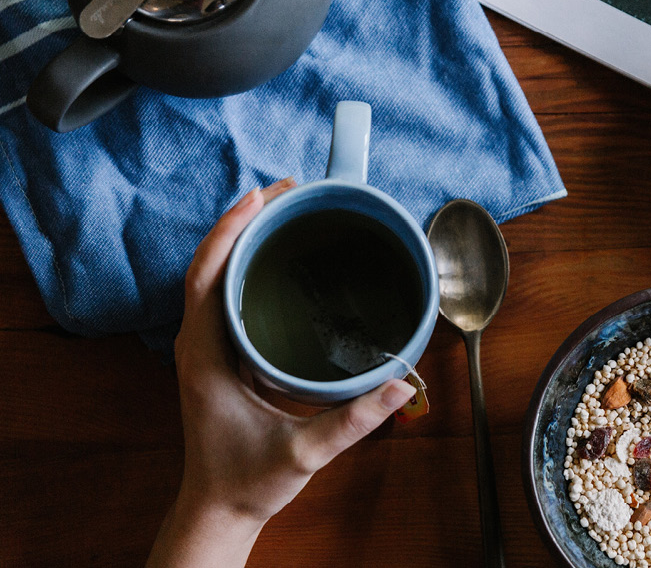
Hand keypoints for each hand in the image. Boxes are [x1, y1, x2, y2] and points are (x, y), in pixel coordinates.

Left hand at [148, 178, 415, 566]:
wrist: (219, 508)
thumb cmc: (247, 480)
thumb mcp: (304, 452)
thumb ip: (353, 420)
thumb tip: (401, 385)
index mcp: (206, 356)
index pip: (206, 276)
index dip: (230, 230)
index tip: (262, 196)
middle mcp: (200, 343)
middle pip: (210, 263)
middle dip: (244, 220)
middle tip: (288, 190)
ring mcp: (207, 347)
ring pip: (215, 276)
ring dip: (244, 238)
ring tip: (285, 209)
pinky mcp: (220, 354)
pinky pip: (226, 294)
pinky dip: (247, 265)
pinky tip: (278, 257)